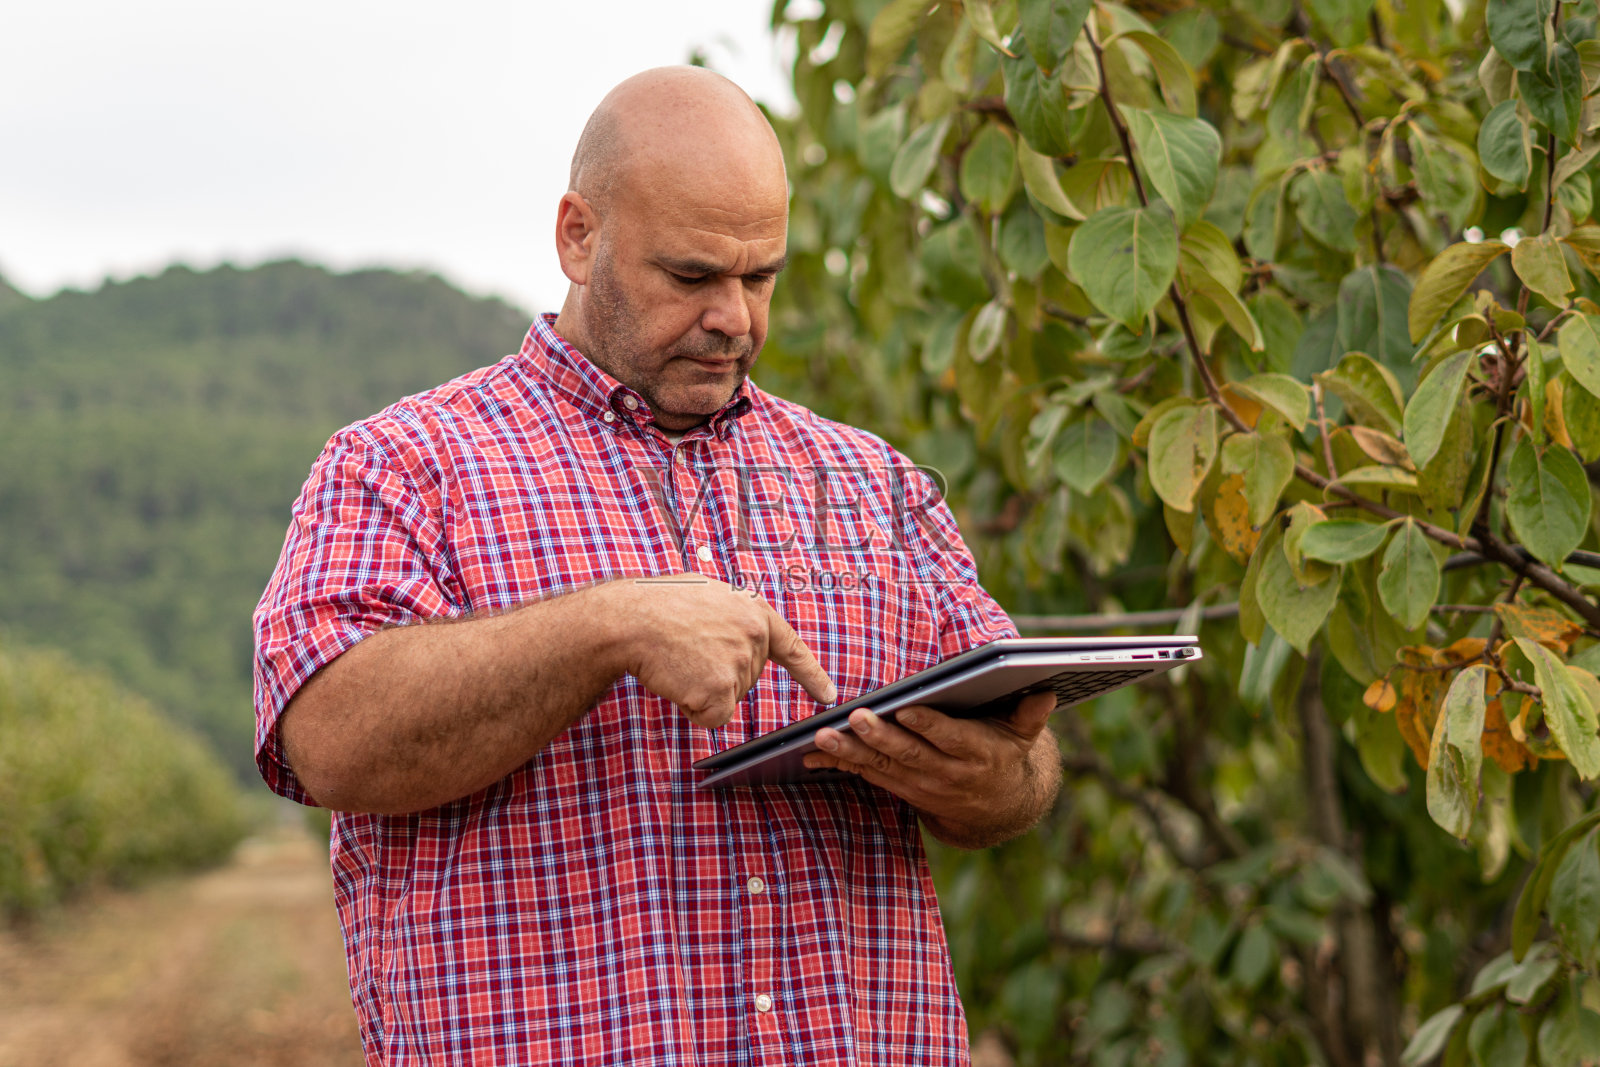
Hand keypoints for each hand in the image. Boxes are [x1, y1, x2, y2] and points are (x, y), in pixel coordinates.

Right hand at [608, 574, 836, 727]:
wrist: (629, 618)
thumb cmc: (657, 605)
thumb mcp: (707, 595)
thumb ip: (731, 618)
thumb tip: (735, 638)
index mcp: (753, 611)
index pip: (791, 648)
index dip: (811, 674)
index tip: (829, 695)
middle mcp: (754, 637)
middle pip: (746, 681)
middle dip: (714, 675)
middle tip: (685, 650)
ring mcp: (740, 663)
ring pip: (726, 699)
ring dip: (699, 690)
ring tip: (677, 659)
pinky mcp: (722, 690)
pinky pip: (713, 717)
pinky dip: (693, 709)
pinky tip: (677, 681)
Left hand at [802, 690, 1060, 846]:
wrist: (1000, 809)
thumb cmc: (1007, 754)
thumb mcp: (1023, 736)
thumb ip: (1030, 715)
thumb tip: (1046, 690)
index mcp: (976, 753)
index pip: (949, 737)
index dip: (928, 725)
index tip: (906, 708)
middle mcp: (946, 773)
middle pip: (909, 753)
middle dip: (879, 736)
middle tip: (854, 718)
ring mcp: (921, 785)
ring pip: (882, 767)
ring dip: (849, 753)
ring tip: (823, 738)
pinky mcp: (903, 789)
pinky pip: (869, 777)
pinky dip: (841, 766)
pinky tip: (813, 754)